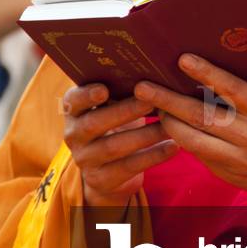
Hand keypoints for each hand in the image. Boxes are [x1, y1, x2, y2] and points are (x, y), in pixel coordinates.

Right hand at [62, 84, 177, 207]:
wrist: (109, 171)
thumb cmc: (116, 123)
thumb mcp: (113, 106)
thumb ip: (121, 88)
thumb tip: (152, 67)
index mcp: (74, 111)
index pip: (73, 101)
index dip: (86, 95)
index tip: (104, 89)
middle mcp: (73, 135)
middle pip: (94, 123)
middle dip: (125, 111)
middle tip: (152, 101)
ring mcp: (85, 159)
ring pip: (113, 147)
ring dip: (145, 135)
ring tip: (169, 124)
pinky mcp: (101, 180)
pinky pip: (128, 167)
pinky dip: (153, 156)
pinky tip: (173, 146)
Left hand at [134, 55, 246, 213]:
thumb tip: (211, 72)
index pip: (232, 89)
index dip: (206, 73)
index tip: (182, 59)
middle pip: (202, 116)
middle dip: (168, 101)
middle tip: (143, 86)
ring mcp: (240, 159)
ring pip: (194, 140)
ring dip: (169, 122)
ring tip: (152, 107)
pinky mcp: (231, 174)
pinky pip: (200, 155)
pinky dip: (184, 139)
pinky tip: (171, 126)